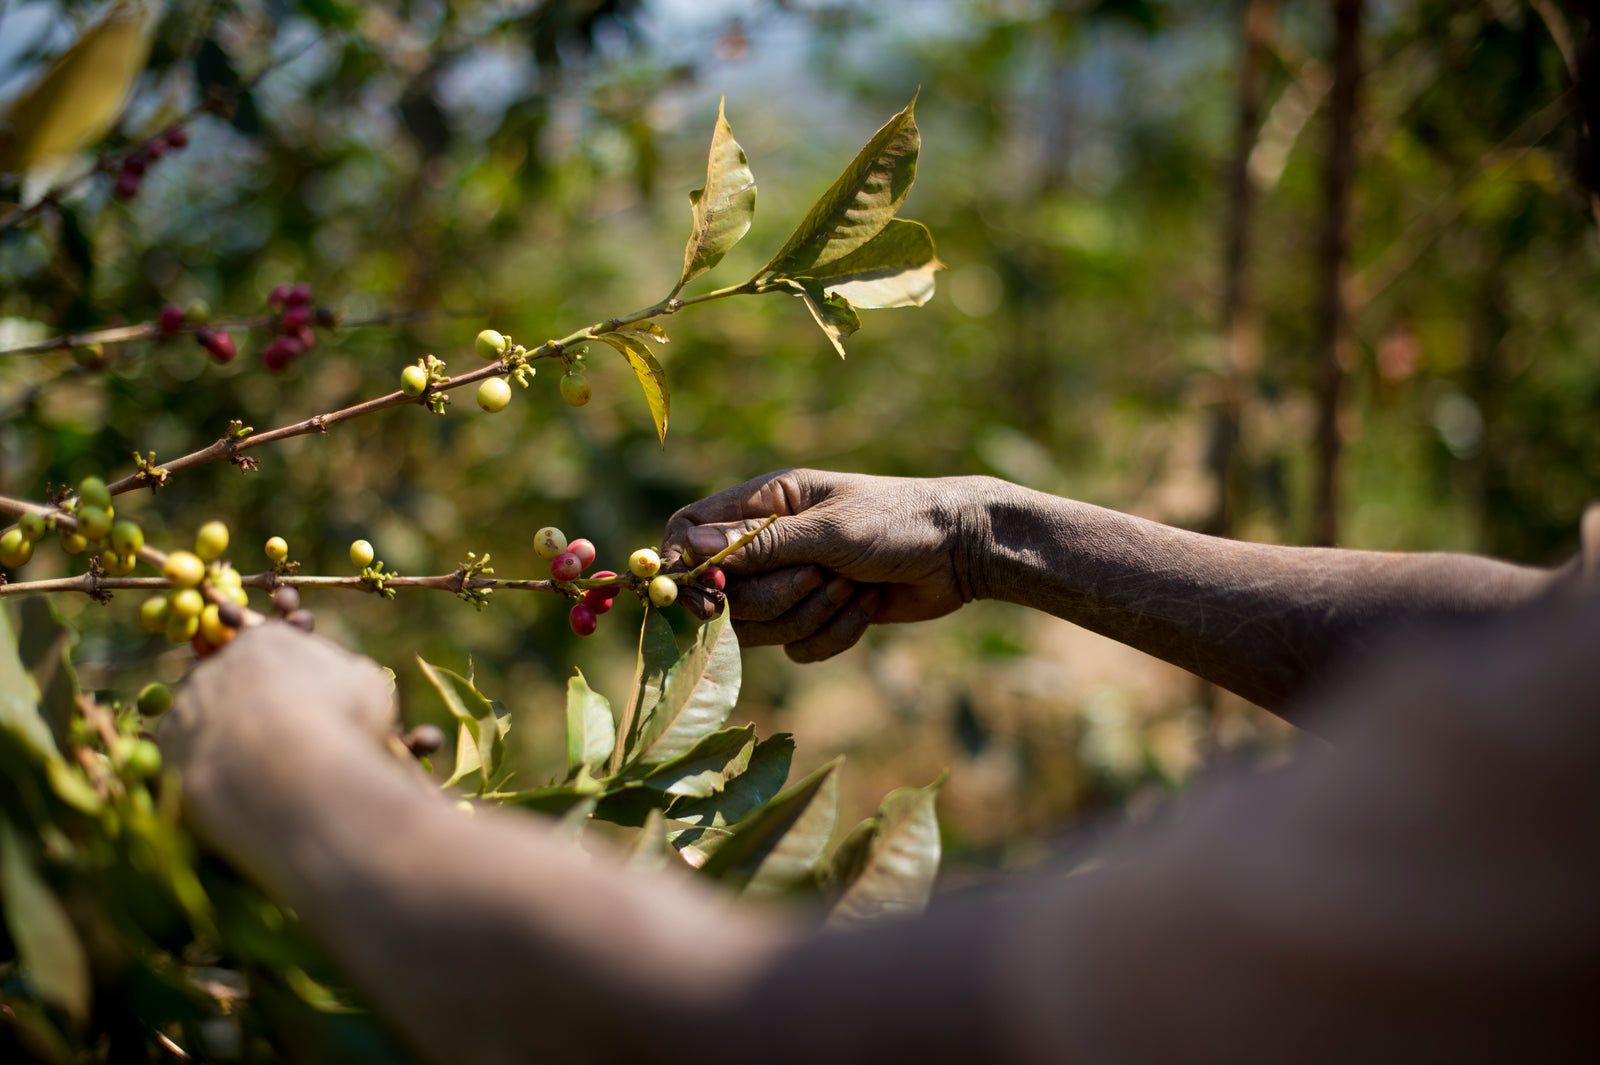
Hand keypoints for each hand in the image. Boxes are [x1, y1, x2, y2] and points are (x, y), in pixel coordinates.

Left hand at [161, 622, 397, 848]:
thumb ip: (349, 677)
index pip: (270, 647)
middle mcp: (220, 663)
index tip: (302, 698)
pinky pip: (187, 752)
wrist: (287, 769)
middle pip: (236, 680)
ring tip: (260, 770)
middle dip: (256, 705)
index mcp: (269, 641)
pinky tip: (234, 785)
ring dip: (229, 735)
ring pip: (208, 715)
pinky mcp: (168, 743)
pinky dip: (207, 766)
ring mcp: (189, 701)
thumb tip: (347, 683)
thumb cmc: (339, 721)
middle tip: (284, 738)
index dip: (288, 674)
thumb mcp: (367, 687)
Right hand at [663, 469, 997, 660]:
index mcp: (764, 503)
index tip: (709, 595)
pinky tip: (868, 605)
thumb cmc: (897, 520)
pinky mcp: (817, 617)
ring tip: (853, 586)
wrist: (961, 551)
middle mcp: (768, 543)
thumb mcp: (828, 530)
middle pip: (725, 593)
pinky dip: (834, 633)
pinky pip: (797, 648)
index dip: (686, 566)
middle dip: (775, 597)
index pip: (690, 530)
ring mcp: (791, 582)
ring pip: (761, 627)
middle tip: (821, 577)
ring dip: (811, 614)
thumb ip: (760, 544)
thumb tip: (690, 546)